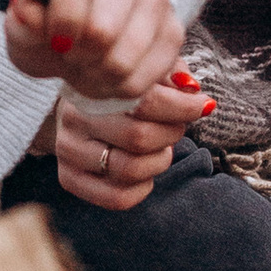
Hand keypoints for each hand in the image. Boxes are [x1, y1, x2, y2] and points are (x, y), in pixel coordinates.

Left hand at [4, 0, 186, 104]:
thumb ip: (22, 20)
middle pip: (102, 29)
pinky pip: (144, 78)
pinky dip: (118, 89)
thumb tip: (26, 10)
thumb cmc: (50, 25)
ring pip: (123, 60)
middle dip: (77, 56)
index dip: (60, 18)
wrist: (83, 34)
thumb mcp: (25, 24)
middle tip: (69, 57)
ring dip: (96, 78)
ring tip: (85, 70)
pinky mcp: (174, 32)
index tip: (54, 41)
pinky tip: (106, 77)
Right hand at [46, 72, 205, 212]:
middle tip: (177, 125)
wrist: (80, 109)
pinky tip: (145, 172)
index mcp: (93, 84)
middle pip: (139, 138)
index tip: (202, 105)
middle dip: (172, 133)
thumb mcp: (144, 72)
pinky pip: (117, 197)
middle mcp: (73, 118)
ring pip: (130, 170)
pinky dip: (143, 187)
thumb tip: (192, 90)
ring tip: (160, 147)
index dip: (183, 107)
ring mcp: (68, 152)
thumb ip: (170, 75)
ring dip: (159, 160)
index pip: (146, 101)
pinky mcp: (69, 179)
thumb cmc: (120, 89)